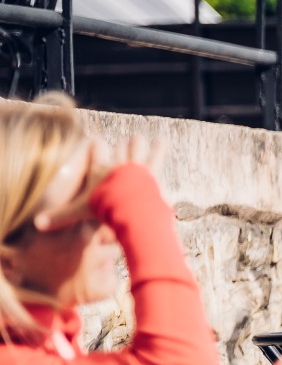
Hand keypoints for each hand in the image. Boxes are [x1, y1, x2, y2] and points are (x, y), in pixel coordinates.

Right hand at [32, 135, 160, 232]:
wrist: (128, 208)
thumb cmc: (103, 208)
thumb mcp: (78, 211)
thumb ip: (60, 217)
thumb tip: (37, 224)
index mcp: (99, 168)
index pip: (95, 147)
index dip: (95, 144)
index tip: (95, 141)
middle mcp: (117, 163)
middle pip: (119, 145)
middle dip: (121, 145)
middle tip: (123, 143)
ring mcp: (135, 165)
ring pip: (136, 146)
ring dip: (137, 143)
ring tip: (139, 139)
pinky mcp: (151, 170)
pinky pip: (156, 155)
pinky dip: (158, 148)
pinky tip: (160, 141)